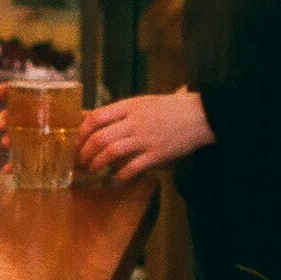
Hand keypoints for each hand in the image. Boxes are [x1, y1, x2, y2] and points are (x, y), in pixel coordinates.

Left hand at [77, 91, 215, 183]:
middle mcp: (135, 121)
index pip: (96, 117)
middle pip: (100, 137)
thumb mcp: (143, 102)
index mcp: (130, 106)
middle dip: (86, 151)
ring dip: (98, 163)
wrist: (202, 115)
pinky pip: (133, 166)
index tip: (78, 140)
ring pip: (112, 152)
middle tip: (82, 159)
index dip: (82, 131)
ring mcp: (146, 138)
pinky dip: (121, 173)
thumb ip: (119, 111)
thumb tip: (90, 116)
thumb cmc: (172, 108)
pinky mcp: (158, 154)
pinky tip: (117, 176)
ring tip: (93, 168)